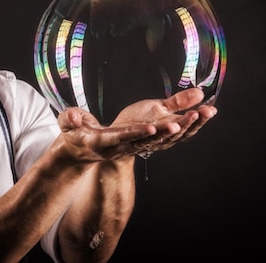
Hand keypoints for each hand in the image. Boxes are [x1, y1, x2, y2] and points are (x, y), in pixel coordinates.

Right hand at [56, 87, 217, 161]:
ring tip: (198, 114)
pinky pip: (161, 137)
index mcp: (103, 142)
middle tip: (182, 121)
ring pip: (159, 139)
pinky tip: (194, 117)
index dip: (136, 133)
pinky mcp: (138, 144)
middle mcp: (120, 148)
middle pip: (146, 140)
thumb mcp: (67, 125)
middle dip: (165, 131)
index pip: (122, 138)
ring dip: (178, 129)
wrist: (79, 150)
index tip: (151, 128)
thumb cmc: (73, 135)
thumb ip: (69, 120)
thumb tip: (76, 119)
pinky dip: (177, 128)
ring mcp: (130, 147)